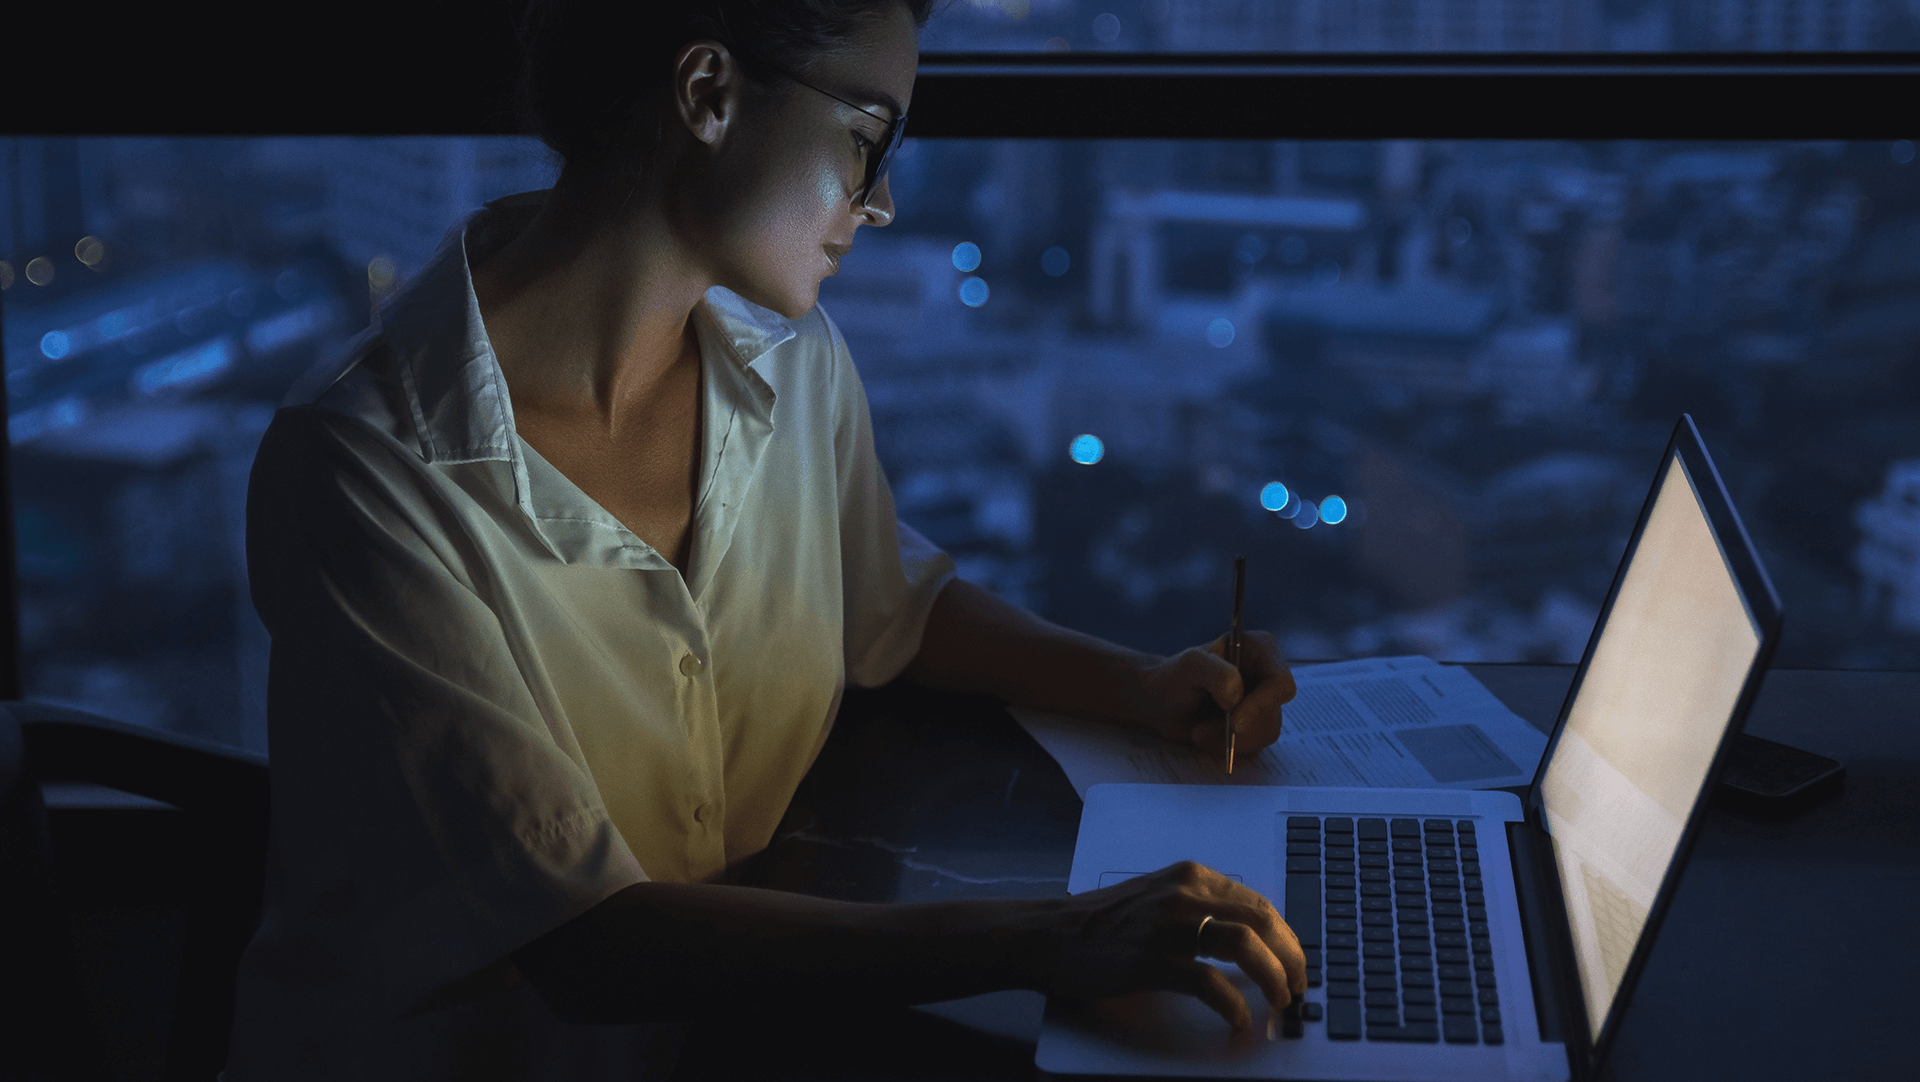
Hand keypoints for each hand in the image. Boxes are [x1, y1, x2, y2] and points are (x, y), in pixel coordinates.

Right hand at [1032, 861, 1307, 1030]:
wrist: (1049, 934)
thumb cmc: (1100, 923)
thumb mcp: (1156, 897)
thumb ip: (1197, 906)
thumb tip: (1246, 937)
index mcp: (1190, 876)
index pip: (1258, 902)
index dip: (1286, 936)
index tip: (1294, 961)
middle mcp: (1184, 893)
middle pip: (1261, 920)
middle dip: (1291, 956)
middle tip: (1298, 985)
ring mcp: (1168, 925)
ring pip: (1244, 945)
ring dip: (1273, 977)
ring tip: (1280, 1001)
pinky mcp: (1152, 960)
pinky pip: (1208, 983)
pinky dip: (1232, 1005)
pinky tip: (1237, 1020)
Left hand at [1133, 631, 1296, 759]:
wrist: (1159, 702)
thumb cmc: (1173, 676)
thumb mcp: (1189, 666)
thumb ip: (1214, 672)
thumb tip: (1236, 695)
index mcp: (1261, 650)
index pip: (1281, 683)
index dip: (1262, 705)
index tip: (1234, 723)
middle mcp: (1267, 675)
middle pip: (1273, 714)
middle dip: (1237, 728)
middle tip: (1202, 730)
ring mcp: (1263, 702)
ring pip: (1265, 733)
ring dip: (1228, 739)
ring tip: (1199, 730)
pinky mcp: (1255, 725)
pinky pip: (1254, 746)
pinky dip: (1226, 747)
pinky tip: (1204, 735)